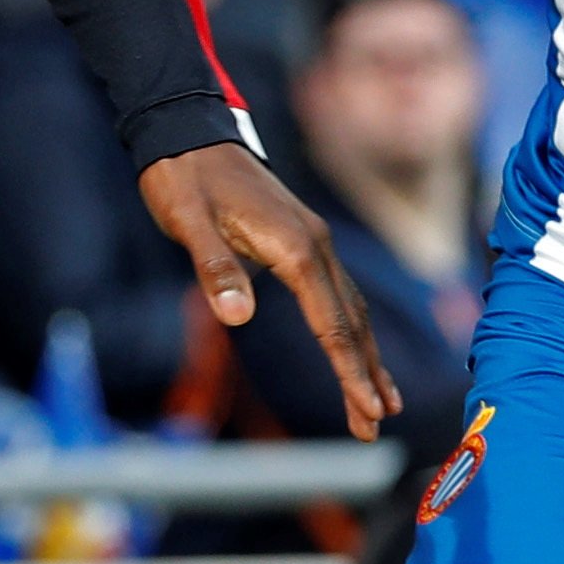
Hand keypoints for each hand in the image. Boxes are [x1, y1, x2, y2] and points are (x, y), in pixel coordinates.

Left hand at [138, 140, 398, 437]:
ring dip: (365, 358)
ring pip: (350, 309)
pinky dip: (350, 330)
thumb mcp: (189, 223)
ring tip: (379, 404)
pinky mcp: (303, 242)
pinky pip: (337, 294)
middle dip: (365, 377)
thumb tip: (236, 317)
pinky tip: (354, 351)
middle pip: (351, 322)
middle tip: (374, 428)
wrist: (188, 134)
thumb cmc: (185, 180)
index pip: (332, 322)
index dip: (349, 370)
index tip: (368, 410)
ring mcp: (314, 243)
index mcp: (296, 247)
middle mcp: (316, 246)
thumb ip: (214, 268)